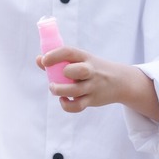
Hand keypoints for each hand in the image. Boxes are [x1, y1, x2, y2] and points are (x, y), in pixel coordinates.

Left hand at [37, 46, 158, 121]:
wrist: (120, 81)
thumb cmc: (93, 69)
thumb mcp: (81, 60)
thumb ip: (59, 60)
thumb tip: (38, 59)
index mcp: (85, 57)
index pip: (70, 52)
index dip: (55, 55)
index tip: (44, 60)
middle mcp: (91, 71)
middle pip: (80, 70)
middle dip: (65, 73)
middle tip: (54, 76)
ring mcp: (93, 86)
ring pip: (76, 90)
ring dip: (60, 90)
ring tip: (54, 88)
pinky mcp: (93, 100)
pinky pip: (78, 106)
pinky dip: (67, 105)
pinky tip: (64, 100)